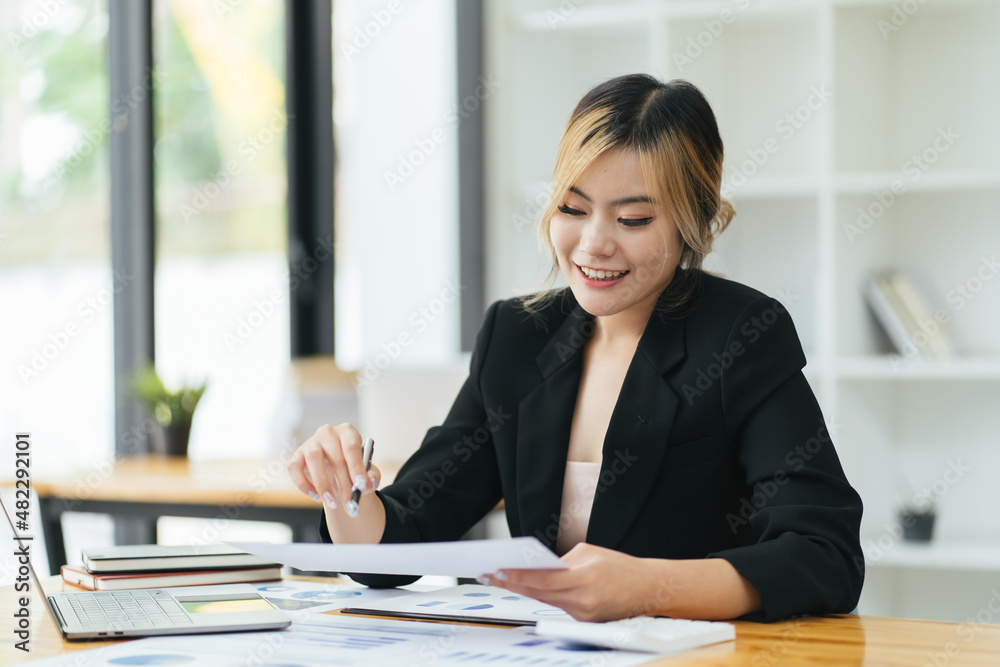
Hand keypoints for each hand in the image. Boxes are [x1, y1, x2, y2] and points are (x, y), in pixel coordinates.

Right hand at [287, 423, 381, 511]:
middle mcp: (328, 432)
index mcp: (348, 431)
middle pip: (335, 457)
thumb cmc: (352, 468)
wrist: (335, 472)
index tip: (361, 485)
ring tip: (332, 503)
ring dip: (323, 484)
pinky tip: (316, 497)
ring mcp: (310, 442)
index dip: (356, 467)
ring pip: (313, 459)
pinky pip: (295, 468)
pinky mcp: (296, 455)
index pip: (352, 447)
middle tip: (350, 503)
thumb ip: (372, 476)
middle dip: (344, 484)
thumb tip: (369, 482)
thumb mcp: (367, 471)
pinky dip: (304, 485)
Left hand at [482, 543, 666, 621]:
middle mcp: (582, 602)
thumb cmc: (622, 567)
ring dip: (523, 590)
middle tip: (487, 575)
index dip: (517, 576)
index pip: (542, 580)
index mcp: (584, 580)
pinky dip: (542, 596)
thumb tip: (538, 565)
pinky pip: (557, 607)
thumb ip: (562, 560)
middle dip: (511, 584)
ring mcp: (582, 615)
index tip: (497, 570)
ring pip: (544, 601)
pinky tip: (527, 588)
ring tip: (500, 579)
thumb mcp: (590, 552)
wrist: (649, 590)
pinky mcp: (584, 621)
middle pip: (538, 594)